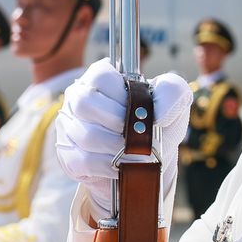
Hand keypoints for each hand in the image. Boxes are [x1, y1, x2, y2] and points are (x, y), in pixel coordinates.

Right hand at [55, 58, 192, 219]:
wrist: (147, 163)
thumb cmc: (155, 125)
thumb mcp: (173, 102)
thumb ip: (172, 92)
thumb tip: (158, 113)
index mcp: (100, 78)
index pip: (100, 75)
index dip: (122, 95)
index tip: (141, 110)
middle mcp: (78, 98)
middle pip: (84, 103)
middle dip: (119, 122)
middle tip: (138, 134)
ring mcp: (69, 127)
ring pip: (86, 134)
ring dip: (118, 147)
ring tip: (136, 153)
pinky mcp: (68, 156)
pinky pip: (83, 160)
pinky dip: (109, 166)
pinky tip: (123, 166)